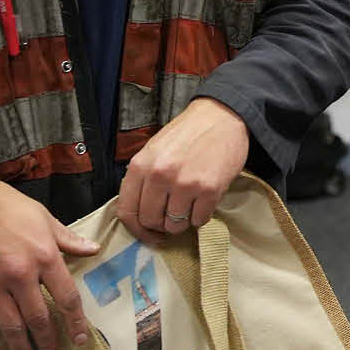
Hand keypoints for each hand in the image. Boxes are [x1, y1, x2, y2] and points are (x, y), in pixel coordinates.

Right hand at [0, 179, 99, 349]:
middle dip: (50, 343)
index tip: (82, 340)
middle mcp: (21, 276)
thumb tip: (94, 250)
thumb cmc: (6, 207)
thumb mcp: (44, 217)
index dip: (76, 322)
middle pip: (40, 318)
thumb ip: (68, 239)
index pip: (67, 297)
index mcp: (45, 256)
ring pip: (12, 327)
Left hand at [117, 96, 250, 245]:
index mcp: (141, 165)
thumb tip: (140, 212)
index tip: (147, 234)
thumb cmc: (187, 134)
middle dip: (161, 224)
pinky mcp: (210, 189)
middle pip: (151, 221)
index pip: (127, 211)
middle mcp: (160, 176)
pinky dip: (201, 216)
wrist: (222, 116)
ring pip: (175, 224)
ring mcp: (185, 184)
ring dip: (182, 221)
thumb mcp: (154, 151)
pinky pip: (199, 220)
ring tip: (189, 206)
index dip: (136, 229)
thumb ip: (143, 179)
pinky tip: (203, 201)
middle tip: (172, 216)